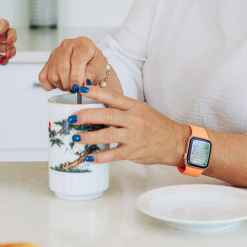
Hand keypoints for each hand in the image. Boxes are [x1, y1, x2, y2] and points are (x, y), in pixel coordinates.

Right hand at [37, 37, 106, 91]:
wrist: (89, 62)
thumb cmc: (94, 63)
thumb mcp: (98, 68)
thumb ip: (91, 75)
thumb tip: (82, 85)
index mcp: (82, 44)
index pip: (76, 60)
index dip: (76, 76)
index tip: (78, 87)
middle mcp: (67, 46)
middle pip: (62, 67)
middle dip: (69, 83)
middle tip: (76, 87)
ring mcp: (55, 53)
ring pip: (52, 74)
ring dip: (62, 85)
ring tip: (70, 84)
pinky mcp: (47, 62)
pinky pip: (43, 78)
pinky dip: (50, 85)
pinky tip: (60, 83)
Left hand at [70, 85, 188, 166]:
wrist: (175, 141)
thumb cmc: (156, 125)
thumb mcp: (141, 110)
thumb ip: (121, 109)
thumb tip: (97, 108)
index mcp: (134, 106)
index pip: (113, 97)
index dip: (96, 93)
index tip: (81, 90)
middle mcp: (133, 120)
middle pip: (106, 116)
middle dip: (86, 116)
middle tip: (72, 118)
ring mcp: (133, 136)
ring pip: (107, 135)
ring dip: (88, 137)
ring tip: (76, 137)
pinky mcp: (133, 152)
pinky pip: (113, 155)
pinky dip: (100, 156)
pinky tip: (89, 157)